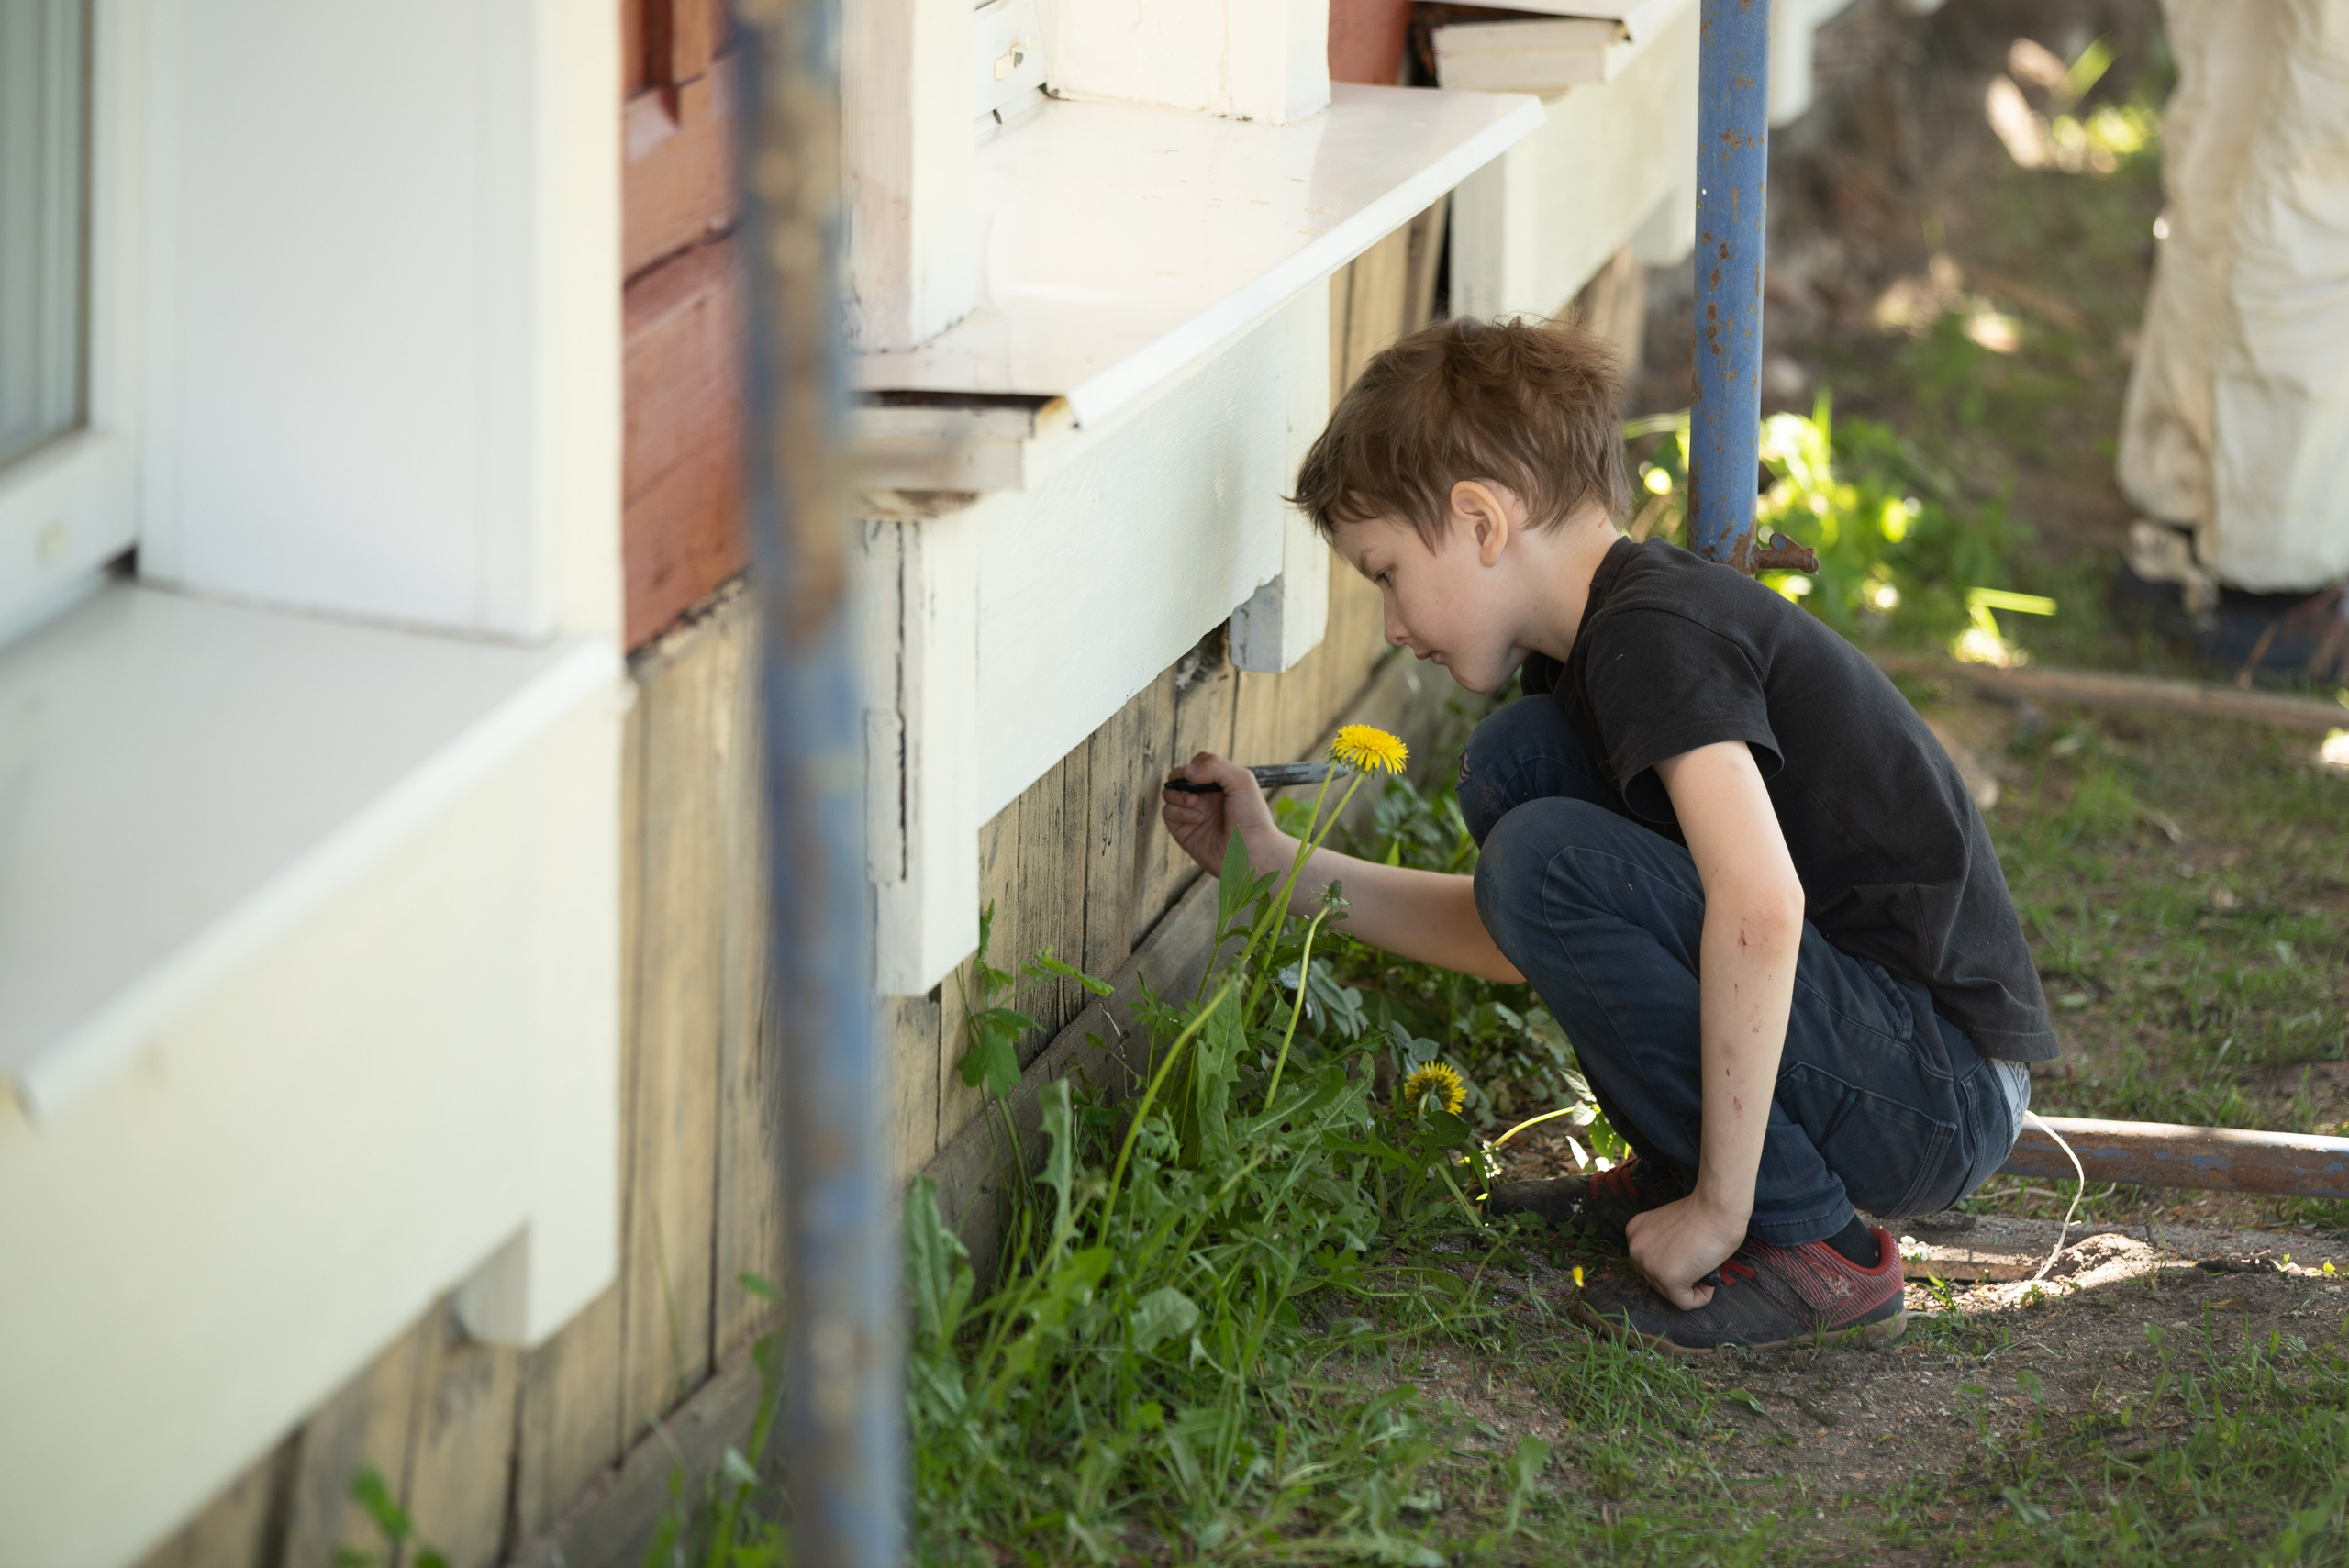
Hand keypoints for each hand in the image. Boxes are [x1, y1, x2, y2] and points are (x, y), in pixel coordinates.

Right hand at [1160, 752, 1280, 873]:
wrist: (1251, 853)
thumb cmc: (1252, 818)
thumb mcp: (1242, 781)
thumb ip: (1215, 765)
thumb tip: (1187, 771)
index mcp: (1219, 784)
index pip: (1196, 764)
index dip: (1195, 766)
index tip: (1204, 774)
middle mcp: (1205, 798)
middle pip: (1178, 777)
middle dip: (1181, 778)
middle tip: (1195, 789)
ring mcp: (1193, 814)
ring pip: (1169, 794)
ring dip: (1179, 795)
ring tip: (1195, 803)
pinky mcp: (1184, 831)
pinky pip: (1168, 813)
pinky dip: (1180, 813)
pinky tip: (1198, 820)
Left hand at [1623, 1192, 1749, 1309]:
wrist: (1717, 1207)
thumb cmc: (1704, 1212)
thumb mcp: (1669, 1227)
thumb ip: (1663, 1246)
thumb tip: (1675, 1268)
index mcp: (1634, 1232)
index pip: (1650, 1264)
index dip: (1673, 1263)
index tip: (1689, 1254)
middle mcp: (1635, 1249)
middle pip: (1657, 1281)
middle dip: (1680, 1276)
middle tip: (1699, 1260)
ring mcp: (1649, 1265)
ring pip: (1671, 1294)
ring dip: (1691, 1285)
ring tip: (1704, 1264)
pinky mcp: (1668, 1279)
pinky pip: (1686, 1303)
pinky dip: (1702, 1296)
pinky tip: (1709, 1278)